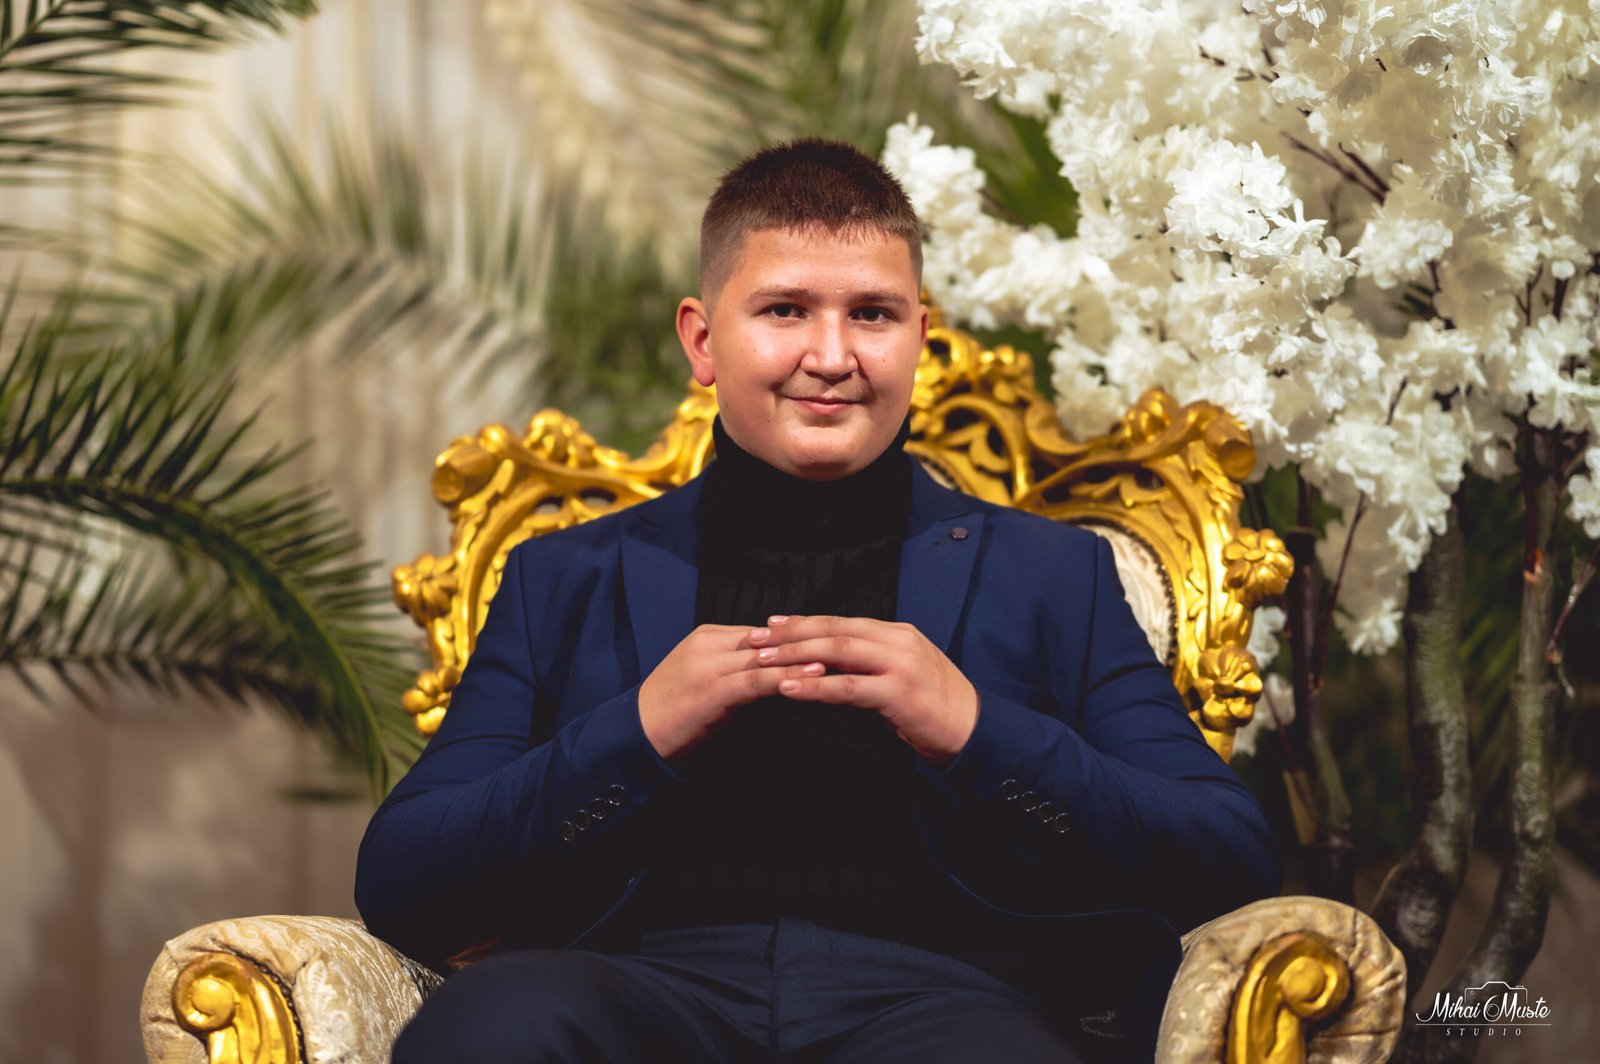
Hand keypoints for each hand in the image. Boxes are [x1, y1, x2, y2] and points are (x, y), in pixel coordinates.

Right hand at [638, 623, 826, 763]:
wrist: (635, 735)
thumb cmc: (676, 714)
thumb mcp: (710, 682)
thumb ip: (741, 671)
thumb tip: (780, 673)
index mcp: (709, 636)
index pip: (765, 632)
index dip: (799, 638)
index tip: (833, 642)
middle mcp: (710, 643)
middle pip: (769, 639)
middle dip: (808, 644)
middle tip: (847, 646)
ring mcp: (709, 664)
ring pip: (767, 656)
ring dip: (804, 658)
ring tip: (840, 659)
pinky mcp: (712, 689)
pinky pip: (757, 680)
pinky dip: (786, 678)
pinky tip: (812, 678)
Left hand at [747, 614, 978, 767]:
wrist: (974, 730)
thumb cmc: (934, 706)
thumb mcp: (901, 673)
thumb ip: (870, 662)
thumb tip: (827, 660)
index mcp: (896, 632)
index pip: (841, 621)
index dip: (803, 621)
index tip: (771, 623)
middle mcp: (897, 641)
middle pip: (834, 630)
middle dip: (790, 634)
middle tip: (755, 638)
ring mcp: (900, 665)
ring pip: (838, 652)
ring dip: (796, 656)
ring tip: (763, 661)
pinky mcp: (899, 693)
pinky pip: (848, 687)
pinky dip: (815, 686)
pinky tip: (790, 688)